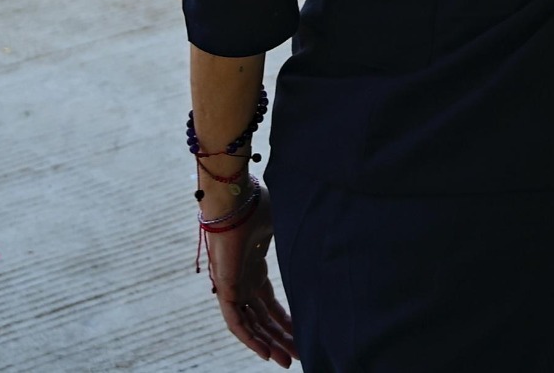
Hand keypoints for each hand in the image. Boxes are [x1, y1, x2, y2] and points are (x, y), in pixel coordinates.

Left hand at [201, 194, 294, 366]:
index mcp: (254, 265)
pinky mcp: (226, 288)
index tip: (302, 332)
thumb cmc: (257, 203)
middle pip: (262, 318)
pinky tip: (266, 353)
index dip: (285, 320)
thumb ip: (298, 239)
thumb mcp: (284, 225)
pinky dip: (251, 339)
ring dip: (268, 344)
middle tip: (299, 354)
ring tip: (287, 361)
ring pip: (251, 325)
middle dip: (281, 338)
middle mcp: (243, 279)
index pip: (269, 302)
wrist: (236, 196)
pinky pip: (236, 323)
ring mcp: (233, 284)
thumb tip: (327, 234)